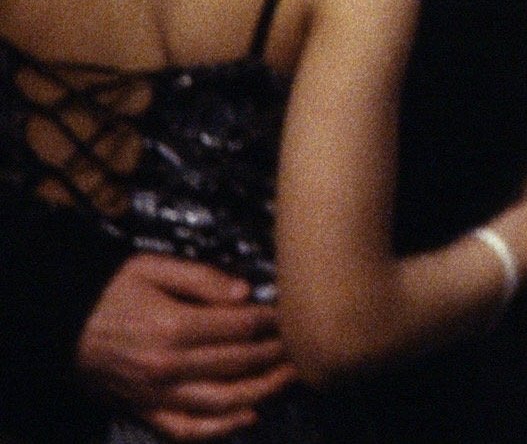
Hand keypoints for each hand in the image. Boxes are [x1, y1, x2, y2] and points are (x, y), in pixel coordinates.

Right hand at [76, 254, 292, 440]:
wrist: (57, 327)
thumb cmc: (107, 292)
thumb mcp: (150, 268)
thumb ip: (201, 278)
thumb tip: (246, 293)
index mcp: (171, 327)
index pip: (239, 327)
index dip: (270, 321)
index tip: (290, 315)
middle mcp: (167, 367)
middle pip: (238, 364)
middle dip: (275, 354)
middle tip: (300, 345)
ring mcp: (155, 395)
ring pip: (222, 402)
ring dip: (263, 391)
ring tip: (290, 378)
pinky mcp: (144, 412)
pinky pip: (187, 431)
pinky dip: (221, 429)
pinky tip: (250, 416)